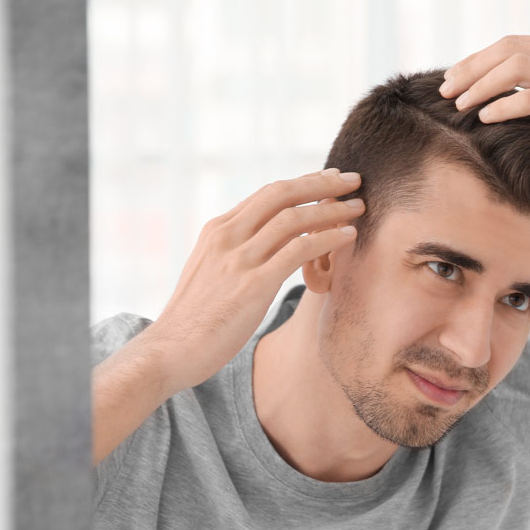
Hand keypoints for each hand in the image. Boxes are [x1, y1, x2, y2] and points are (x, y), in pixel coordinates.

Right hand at [143, 168, 363, 392]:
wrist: (169, 350)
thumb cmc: (196, 319)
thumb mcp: (211, 272)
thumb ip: (235, 254)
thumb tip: (265, 248)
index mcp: (217, 230)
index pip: (267, 194)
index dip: (303, 183)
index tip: (329, 179)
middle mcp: (227, 236)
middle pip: (281, 194)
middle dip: (322, 183)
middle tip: (353, 180)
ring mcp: (238, 259)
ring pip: (293, 219)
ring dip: (332, 209)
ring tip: (359, 207)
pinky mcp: (252, 285)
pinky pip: (298, 251)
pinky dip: (327, 239)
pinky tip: (348, 236)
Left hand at [439, 4, 529, 196]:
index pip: (512, 42)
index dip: (476, 59)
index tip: (452, 79)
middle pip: (509, 50)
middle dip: (470, 69)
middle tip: (445, 91)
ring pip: (516, 69)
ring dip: (480, 86)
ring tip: (459, 106)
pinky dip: (502, 107)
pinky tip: (485, 119)